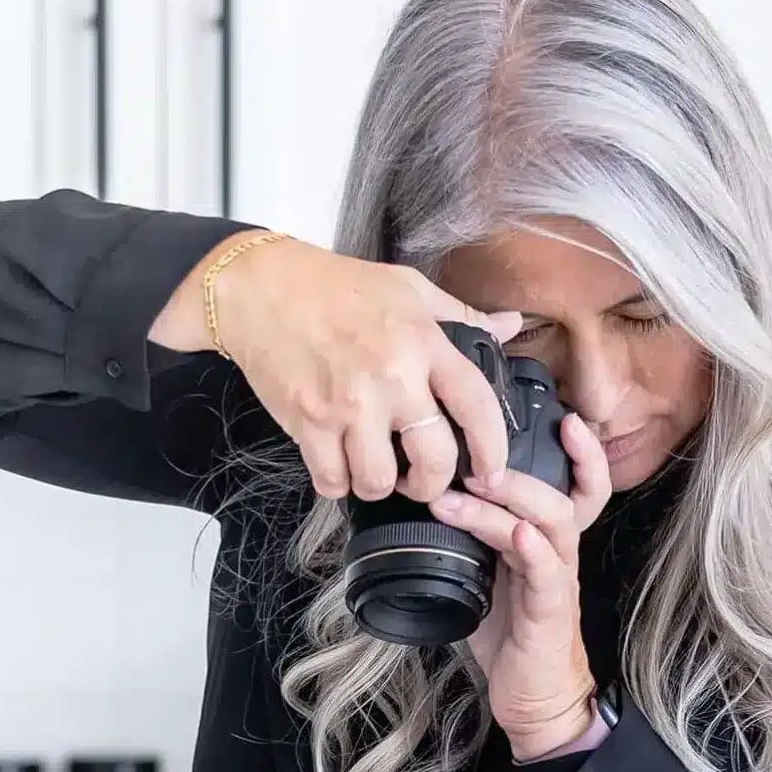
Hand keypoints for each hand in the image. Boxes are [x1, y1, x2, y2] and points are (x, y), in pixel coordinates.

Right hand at [149, 233, 518, 500]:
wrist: (260, 289)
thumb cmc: (336, 286)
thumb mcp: (408, 288)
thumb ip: (462, 314)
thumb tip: (511, 326)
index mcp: (423, 343)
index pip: (476, 405)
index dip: (493, 448)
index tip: (492, 470)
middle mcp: (391, 378)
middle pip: (434, 458)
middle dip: (434, 482)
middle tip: (424, 480)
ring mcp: (348, 404)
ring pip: (379, 481)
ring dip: (381, 485)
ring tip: (377, 470)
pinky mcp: (308, 422)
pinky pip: (332, 480)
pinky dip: (337, 483)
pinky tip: (339, 466)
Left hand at [430, 413, 613, 756]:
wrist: (536, 700)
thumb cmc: (512, 639)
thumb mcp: (486, 578)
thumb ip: (468, 542)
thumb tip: (422, 508)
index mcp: (545, 543)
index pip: (575, 487)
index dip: (578, 452)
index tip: (559, 416)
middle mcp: (558, 554)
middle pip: (564, 494)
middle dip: (521, 468)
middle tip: (474, 455)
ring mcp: (557, 580)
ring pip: (552, 522)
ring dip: (508, 501)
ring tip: (466, 492)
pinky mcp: (550, 610)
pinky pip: (546, 569)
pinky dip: (529, 546)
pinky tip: (514, 534)